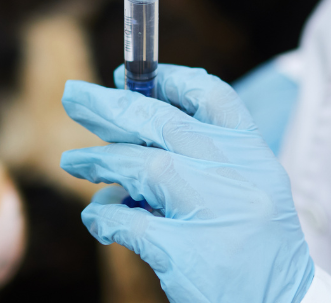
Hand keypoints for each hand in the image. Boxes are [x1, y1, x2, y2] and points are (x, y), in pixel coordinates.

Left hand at [60, 64, 314, 302]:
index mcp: (255, 157)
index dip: (167, 79)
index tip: (128, 75)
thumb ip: (203, 159)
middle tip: (74, 97)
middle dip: (113, 107)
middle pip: (165, 124)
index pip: (213, 97)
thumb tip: (131, 127)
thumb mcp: (247, 191)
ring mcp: (215, 214)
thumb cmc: (257, 251)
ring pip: (144, 166)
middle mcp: (238, 177)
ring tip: (73, 162)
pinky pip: (129, 222)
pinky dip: (105, 217)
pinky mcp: (188, 255)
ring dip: (101, 161)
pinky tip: (97, 219)